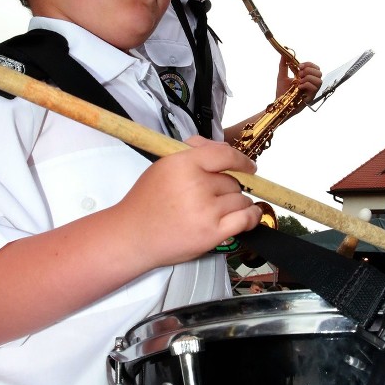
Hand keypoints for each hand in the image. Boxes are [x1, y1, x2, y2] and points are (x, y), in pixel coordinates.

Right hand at [119, 138, 261, 267]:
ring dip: (236, 203)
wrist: (133, 236)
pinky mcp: (213, 233)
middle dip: (228, 187)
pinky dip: (251, 216)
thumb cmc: (147, 202)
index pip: (224, 155)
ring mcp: (206, 211)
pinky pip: (246, 219)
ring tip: (218, 210)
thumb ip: (192, 150)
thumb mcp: (163, 165)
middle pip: (233, 180)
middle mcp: (196, 185)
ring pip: (241, 199)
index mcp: (183, 164)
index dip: (241, 160)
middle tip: (211, 197)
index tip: (248, 166)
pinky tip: (247, 215)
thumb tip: (222, 148)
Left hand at [275, 56, 322, 103]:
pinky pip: (314, 88)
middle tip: (299, 73)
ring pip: (319, 80)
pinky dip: (306, 85)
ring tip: (299, 80)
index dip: (309, 64)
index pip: (315, 68)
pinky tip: (299, 87)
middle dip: (309, 70)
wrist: (279, 103)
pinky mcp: (310, 98)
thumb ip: (283, 65)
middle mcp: (311, 83)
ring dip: (308, 77)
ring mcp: (312, 91)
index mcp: (307, 77)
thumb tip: (283, 54)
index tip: (299, 66)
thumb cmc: (282, 91)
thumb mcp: (282, 76)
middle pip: (319, 72)